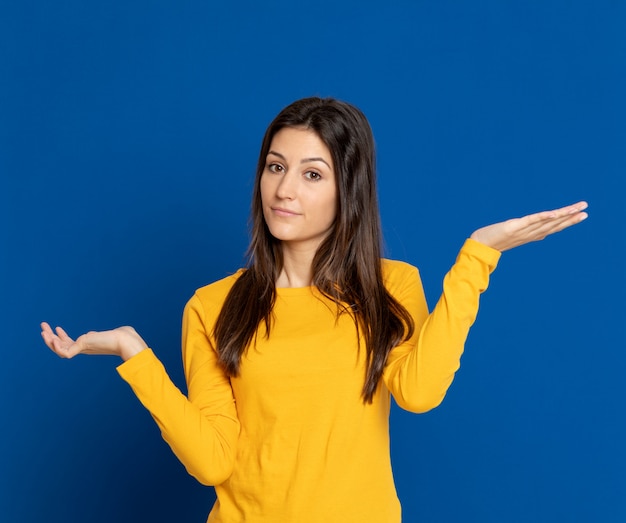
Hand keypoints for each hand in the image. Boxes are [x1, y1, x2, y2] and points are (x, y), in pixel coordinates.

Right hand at [40, 322, 147, 360]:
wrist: (126, 340)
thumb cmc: (122, 336)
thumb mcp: (107, 334)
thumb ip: (100, 335)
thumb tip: (99, 334)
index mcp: (88, 345)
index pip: (70, 344)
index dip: (62, 337)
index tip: (57, 328)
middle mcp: (84, 348)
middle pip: (62, 346)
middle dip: (51, 337)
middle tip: (43, 327)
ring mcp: (83, 348)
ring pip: (61, 349)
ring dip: (50, 341)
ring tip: (43, 331)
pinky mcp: (83, 348)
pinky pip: (66, 352)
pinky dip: (58, 347)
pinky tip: (54, 340)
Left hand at [470, 201, 587, 251]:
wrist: (477, 248)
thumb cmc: (491, 241)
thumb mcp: (510, 236)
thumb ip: (522, 233)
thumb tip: (532, 233)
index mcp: (529, 235)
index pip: (551, 228)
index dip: (566, 222)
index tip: (580, 215)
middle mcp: (529, 234)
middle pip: (553, 225)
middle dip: (570, 218)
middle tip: (586, 210)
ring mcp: (522, 231)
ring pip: (546, 222)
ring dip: (562, 215)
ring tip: (577, 209)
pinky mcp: (513, 227)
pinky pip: (530, 221)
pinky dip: (542, 217)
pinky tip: (553, 213)